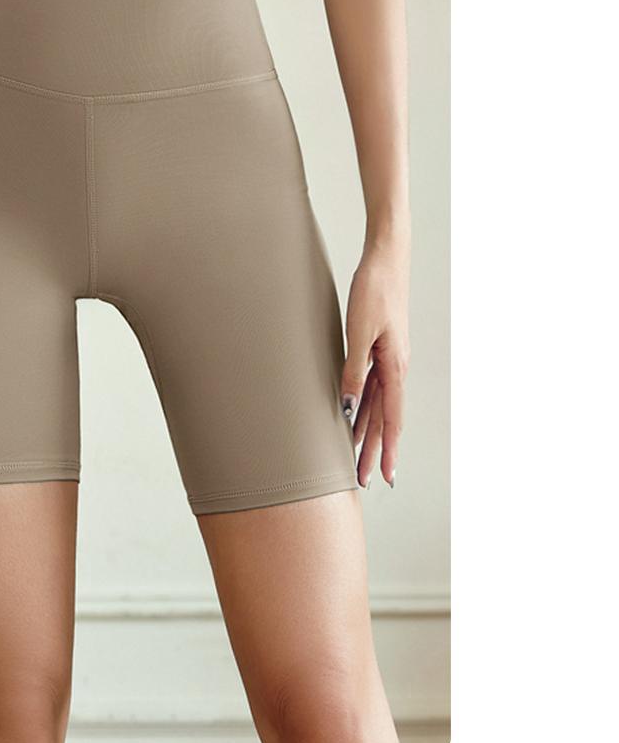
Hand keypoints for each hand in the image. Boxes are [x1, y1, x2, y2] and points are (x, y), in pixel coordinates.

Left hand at [340, 242, 410, 488]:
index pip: (391, 419)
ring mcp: (387, 360)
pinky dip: (362, 408)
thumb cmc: (374, 291)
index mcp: (395, 366)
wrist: (384, 260)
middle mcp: (394, 368)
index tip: (386, 477)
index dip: (388, 449)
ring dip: (366, 433)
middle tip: (364, 481)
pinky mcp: (378, 350)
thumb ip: (353, 369)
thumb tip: (346, 404)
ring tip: (356, 459)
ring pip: (376, 406)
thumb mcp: (359, 332)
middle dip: (375, 451)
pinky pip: (370, 387)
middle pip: (384, 419)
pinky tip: (352, 419)